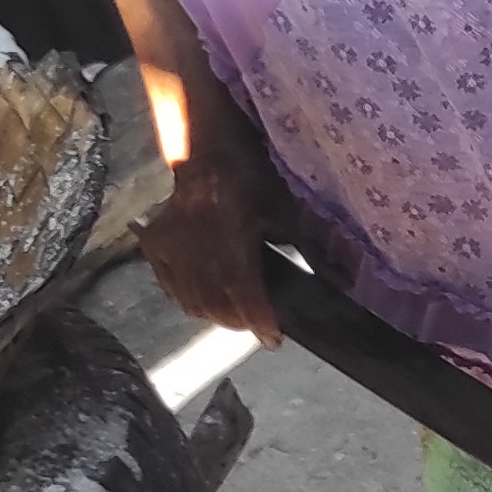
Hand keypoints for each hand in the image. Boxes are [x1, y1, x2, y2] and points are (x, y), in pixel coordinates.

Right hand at [141, 132, 289, 341]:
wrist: (206, 151)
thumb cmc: (251, 179)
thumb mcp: (283, 211)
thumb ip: (304, 248)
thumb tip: (337, 279)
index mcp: (229, 230)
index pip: (243, 289)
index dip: (258, 320)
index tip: (273, 339)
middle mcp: (195, 240)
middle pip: (215, 302)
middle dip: (240, 321)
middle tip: (258, 325)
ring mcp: (170, 243)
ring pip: (191, 300)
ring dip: (216, 315)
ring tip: (236, 316)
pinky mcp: (155, 244)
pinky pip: (171, 287)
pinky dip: (189, 301)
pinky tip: (207, 301)